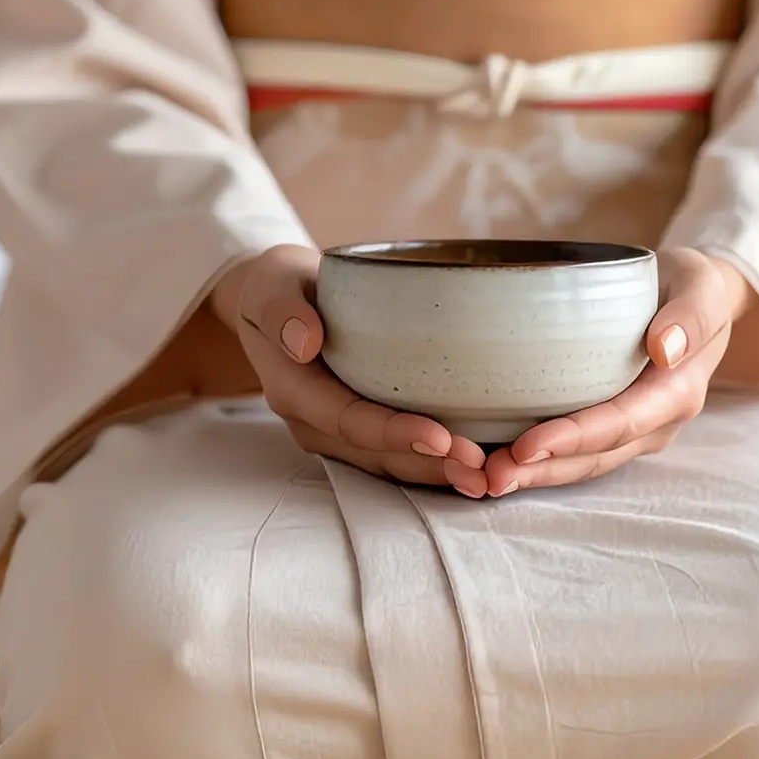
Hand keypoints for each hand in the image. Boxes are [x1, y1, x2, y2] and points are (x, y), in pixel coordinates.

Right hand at [210, 245, 489, 494]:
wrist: (277, 301)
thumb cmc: (281, 287)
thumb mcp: (273, 284)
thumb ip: (282, 311)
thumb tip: (305, 341)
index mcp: (294, 391)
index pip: (347, 420)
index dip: (393, 434)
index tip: (440, 437)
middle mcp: (315, 422)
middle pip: (376, 454)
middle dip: (428, 465)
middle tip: (480, 466)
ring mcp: (337, 432)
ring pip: (390, 464)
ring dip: (437, 472)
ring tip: (485, 474)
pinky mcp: (359, 431)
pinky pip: (396, 455)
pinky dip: (435, 462)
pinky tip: (476, 462)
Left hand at [483, 248, 752, 496]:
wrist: (693, 299)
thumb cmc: (691, 287)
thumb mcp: (701, 284)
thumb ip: (692, 314)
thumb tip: (665, 347)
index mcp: (676, 393)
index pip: (620, 424)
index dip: (573, 439)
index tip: (526, 446)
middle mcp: (655, 423)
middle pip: (594, 457)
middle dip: (543, 470)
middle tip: (491, 475)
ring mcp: (633, 432)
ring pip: (582, 464)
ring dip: (536, 475)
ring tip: (487, 478)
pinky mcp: (611, 428)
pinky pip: (576, 453)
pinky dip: (538, 462)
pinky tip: (497, 461)